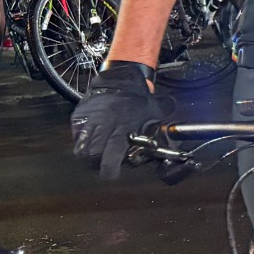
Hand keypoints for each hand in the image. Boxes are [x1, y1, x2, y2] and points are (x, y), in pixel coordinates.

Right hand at [71, 65, 172, 179]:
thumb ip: (161, 129)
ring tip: (96, 155)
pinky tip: (92, 140)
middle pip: (91, 156)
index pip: (110, 156)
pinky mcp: (78, 117)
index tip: (110, 175)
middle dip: (96, 164)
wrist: (119, 78)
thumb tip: (177, 137)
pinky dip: (82, 141)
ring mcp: (88, 121)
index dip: (108, 169)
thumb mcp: (153, 113)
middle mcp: (102, 126)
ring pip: (80, 148)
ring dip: (88, 155)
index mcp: (122, 128)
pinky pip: (76, 136)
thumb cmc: (138, 99)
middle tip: (103, 164)